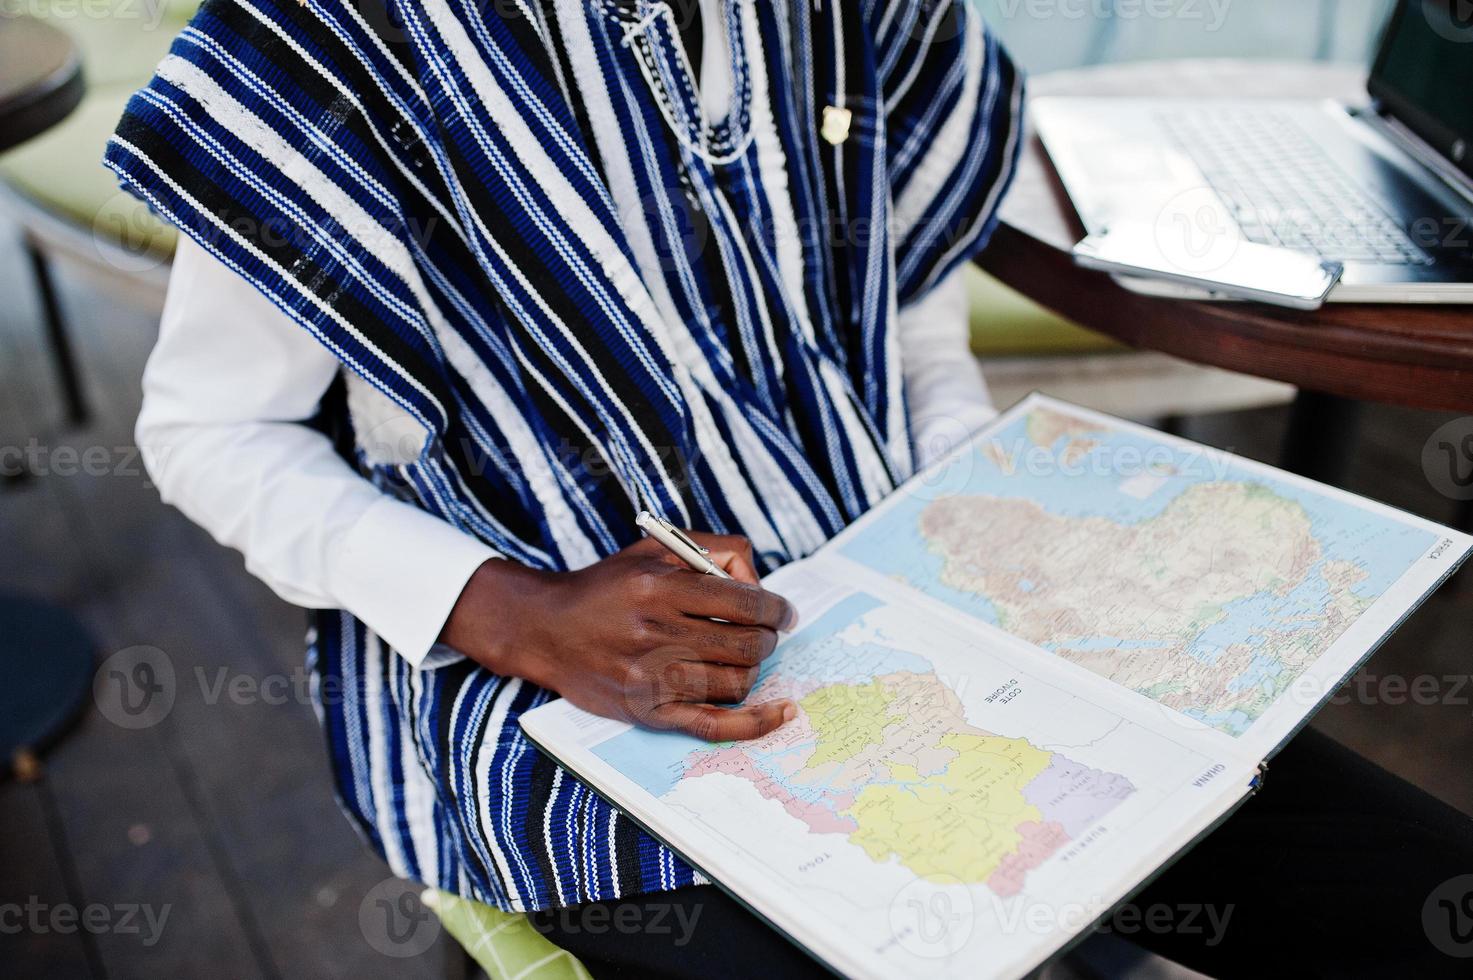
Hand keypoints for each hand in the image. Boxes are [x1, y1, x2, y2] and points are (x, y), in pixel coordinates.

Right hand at [441, 533, 799, 740]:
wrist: (547, 629)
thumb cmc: (607, 587)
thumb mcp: (654, 549)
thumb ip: (712, 550)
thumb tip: (758, 581)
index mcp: (659, 588)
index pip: (744, 602)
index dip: (776, 608)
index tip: (784, 612)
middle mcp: (655, 634)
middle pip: (747, 644)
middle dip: (767, 637)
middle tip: (763, 633)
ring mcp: (651, 678)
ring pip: (737, 681)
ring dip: (752, 668)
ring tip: (741, 656)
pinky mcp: (646, 711)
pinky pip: (713, 724)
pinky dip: (754, 723)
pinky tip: (779, 713)